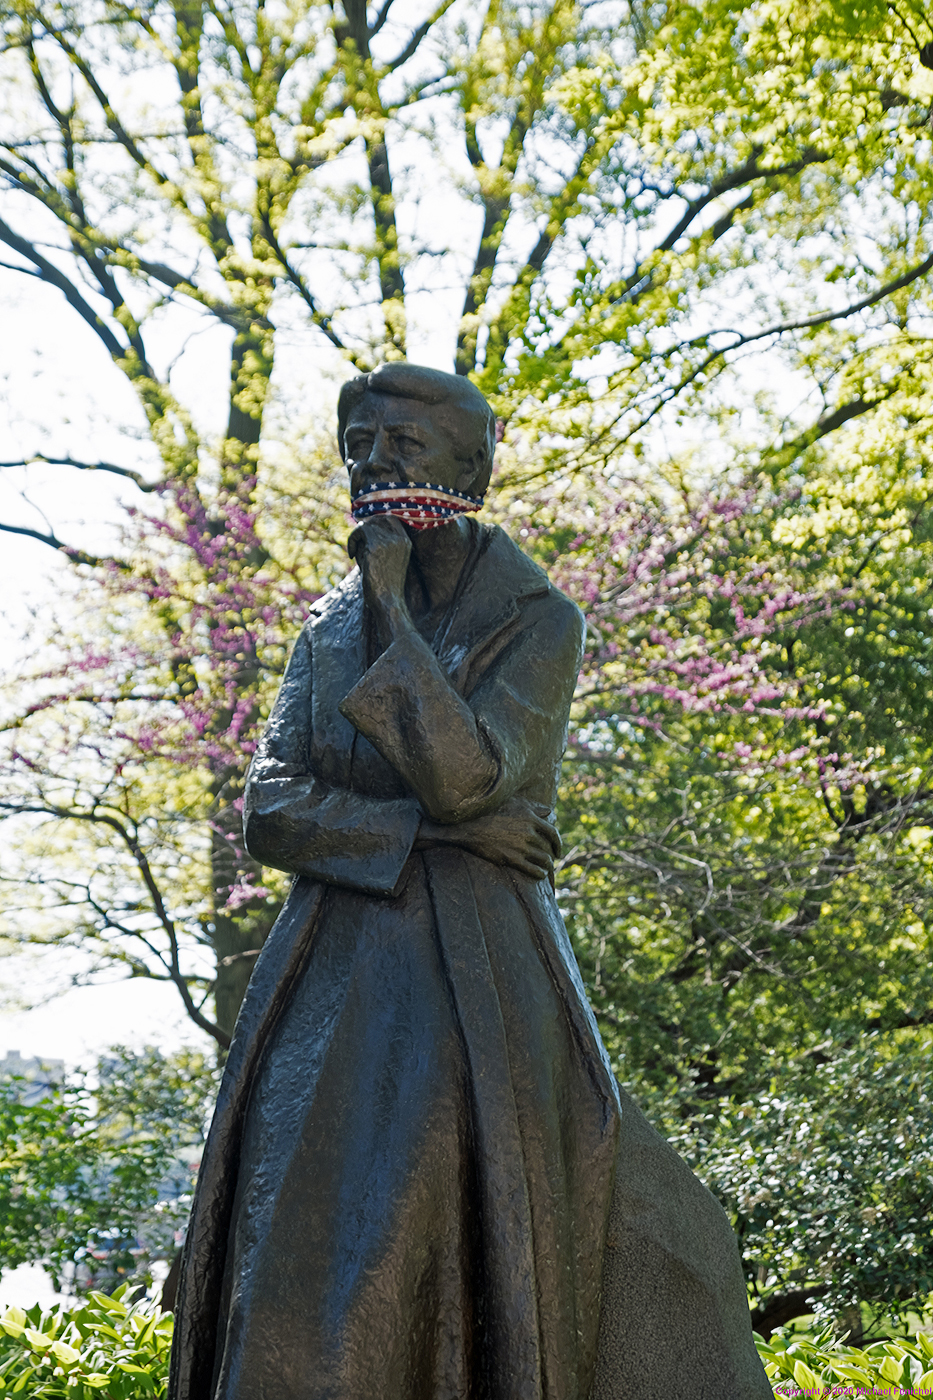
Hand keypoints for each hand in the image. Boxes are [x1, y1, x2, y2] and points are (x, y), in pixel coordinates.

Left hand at [348, 515, 412, 648]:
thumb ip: (378, 543)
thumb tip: (362, 528)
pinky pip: (359, 531)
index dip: (375, 522)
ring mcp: (388, 541)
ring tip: (355, 553)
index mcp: (406, 542)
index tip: (365, 535)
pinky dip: (352, 540)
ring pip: (366, 524)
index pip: (390, 518)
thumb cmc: (385, 586)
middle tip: (356, 544)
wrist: (387, 602)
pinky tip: (352, 556)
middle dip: (364, 528)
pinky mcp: (375, 546)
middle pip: (377, 518)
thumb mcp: (386, 561)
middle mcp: (399, 538)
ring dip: (356, 536)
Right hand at [416, 797, 561, 880]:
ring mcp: (520, 846)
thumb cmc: (491, 812)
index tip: (557, 849)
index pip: (552, 832)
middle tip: (552, 859)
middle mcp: (528, 831)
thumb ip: (533, 808)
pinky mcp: (512, 858)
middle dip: (552, 855)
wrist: (469, 826)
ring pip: (543, 859)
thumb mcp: (513, 804)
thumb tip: (549, 811)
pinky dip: (539, 873)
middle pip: (548, 847)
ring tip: (547, 868)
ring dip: (548, 865)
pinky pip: (532, 869)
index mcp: (530, 817)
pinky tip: (540, 874)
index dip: (558, 843)